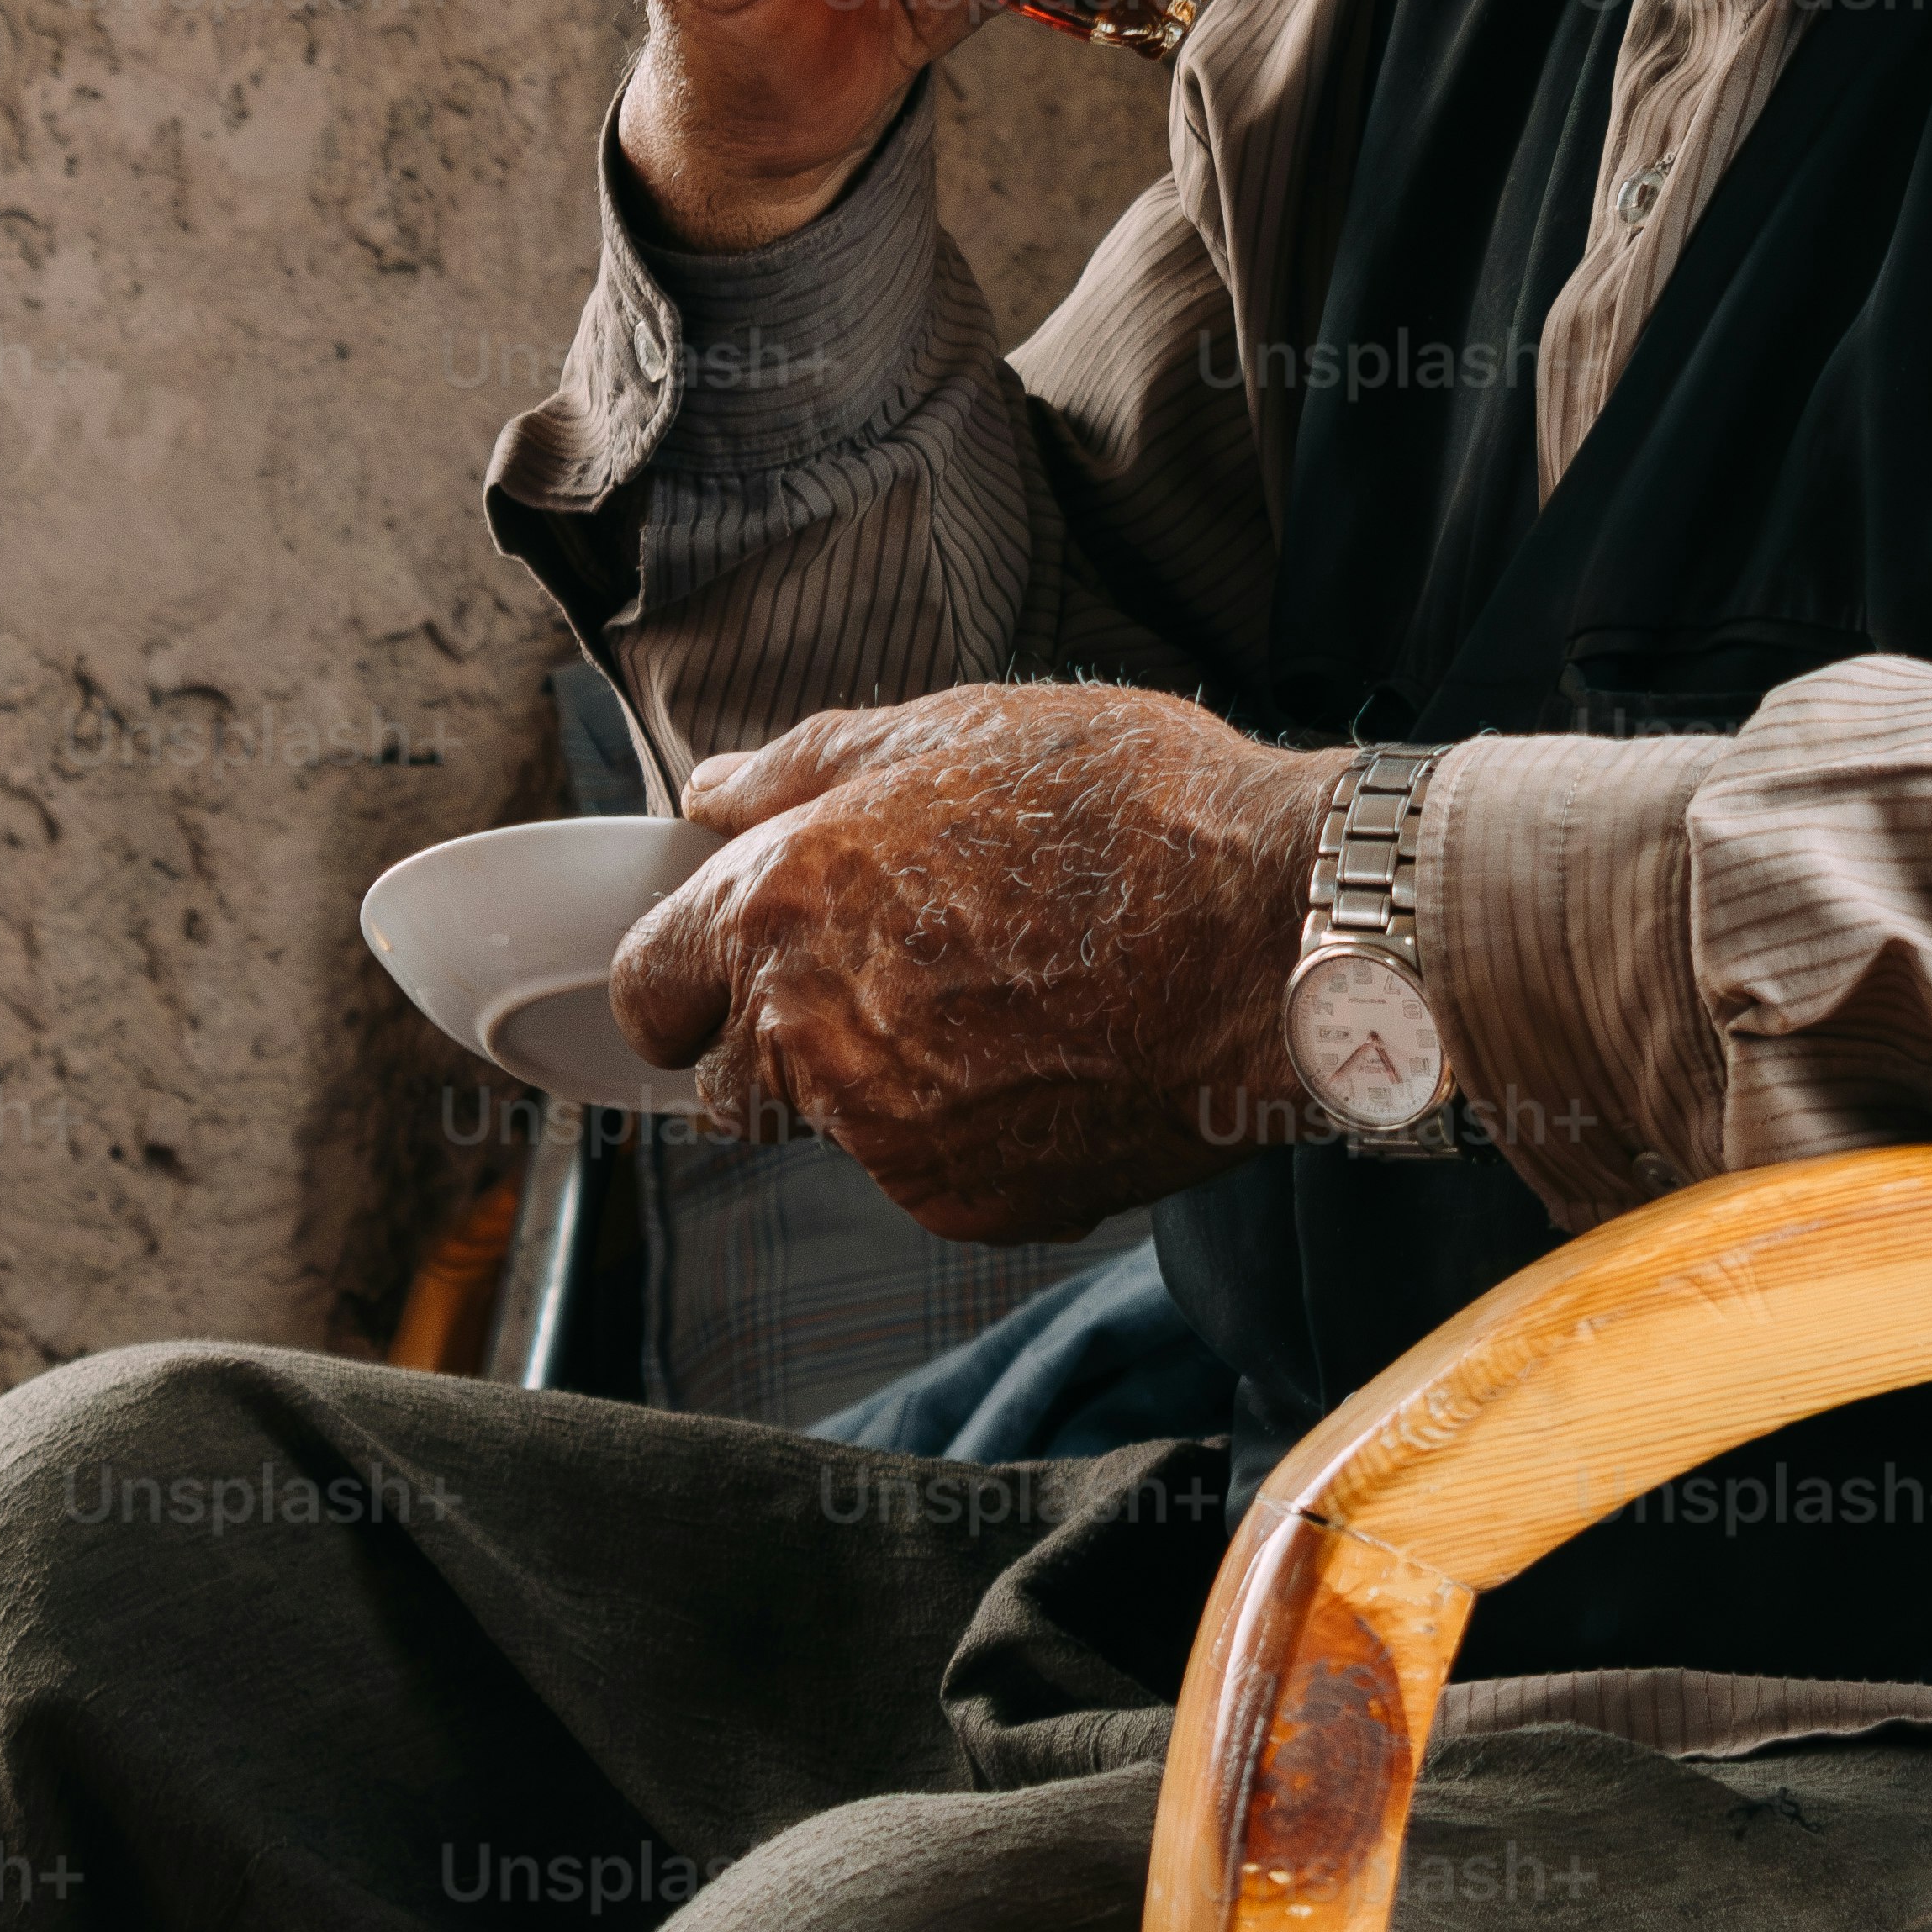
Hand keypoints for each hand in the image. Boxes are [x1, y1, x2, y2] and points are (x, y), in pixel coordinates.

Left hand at [609, 685, 1326, 1239]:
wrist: (1282, 932)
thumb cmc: (1133, 809)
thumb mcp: (958, 727)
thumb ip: (804, 768)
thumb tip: (711, 794)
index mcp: (784, 905)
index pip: (649, 984)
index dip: (686, 971)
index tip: (733, 960)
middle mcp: (809, 1035)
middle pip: (727, 1088)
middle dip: (779, 1045)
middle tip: (893, 977)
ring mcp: (888, 1136)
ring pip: (838, 1133)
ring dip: (885, 1087)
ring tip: (1005, 1002)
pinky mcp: (970, 1204)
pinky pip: (933, 1175)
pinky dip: (975, 1132)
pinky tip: (1059, 1054)